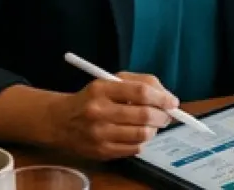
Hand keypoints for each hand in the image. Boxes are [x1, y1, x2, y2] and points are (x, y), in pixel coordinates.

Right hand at [45, 72, 177, 159]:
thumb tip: (167, 97)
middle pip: (144, 115)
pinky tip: (135, 134)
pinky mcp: (101, 151)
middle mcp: (98, 111)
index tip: (173, 102)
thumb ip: (140, 83)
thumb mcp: (111, 81)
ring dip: (154, 130)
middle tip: (166, 115)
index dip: (162, 97)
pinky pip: (134, 149)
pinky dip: (141, 142)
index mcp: (102, 89)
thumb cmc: (92, 99)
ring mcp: (99, 134)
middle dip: (162, 116)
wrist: (60, 121)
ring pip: (142, 134)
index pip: (141, 92)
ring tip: (151, 125)